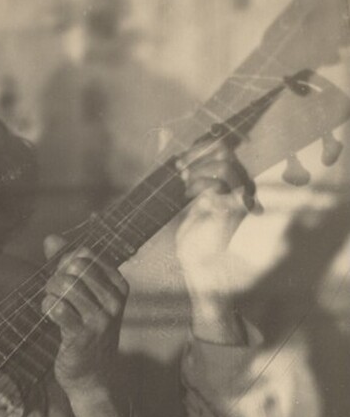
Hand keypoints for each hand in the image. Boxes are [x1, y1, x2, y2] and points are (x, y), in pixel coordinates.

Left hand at [41, 241, 129, 393]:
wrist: (92, 375)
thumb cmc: (86, 331)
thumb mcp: (85, 296)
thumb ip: (66, 264)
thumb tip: (50, 238)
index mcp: (118, 285)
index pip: (86, 254)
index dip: (65, 262)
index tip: (61, 278)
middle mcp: (113, 300)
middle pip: (74, 267)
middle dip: (56, 276)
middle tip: (52, 292)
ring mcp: (100, 318)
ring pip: (65, 285)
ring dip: (50, 292)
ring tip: (51, 303)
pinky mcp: (82, 335)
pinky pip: (57, 308)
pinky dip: (47, 308)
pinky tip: (50, 316)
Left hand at [175, 139, 254, 331]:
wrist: (200, 268)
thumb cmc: (196, 241)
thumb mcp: (195, 206)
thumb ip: (198, 185)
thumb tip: (187, 164)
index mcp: (230, 185)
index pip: (223, 150)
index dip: (200, 148)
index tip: (180, 161)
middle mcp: (237, 189)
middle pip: (225, 150)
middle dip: (197, 154)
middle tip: (179, 169)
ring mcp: (235, 199)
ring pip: (223, 164)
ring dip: (197, 169)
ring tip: (184, 183)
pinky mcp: (228, 210)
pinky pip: (216, 185)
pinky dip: (197, 185)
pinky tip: (186, 194)